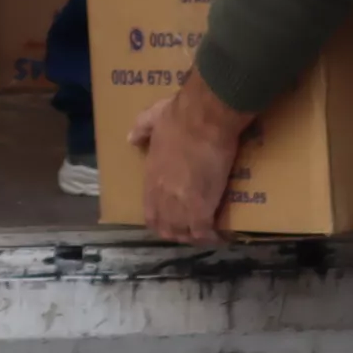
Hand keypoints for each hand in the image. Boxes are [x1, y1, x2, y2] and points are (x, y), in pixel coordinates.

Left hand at [129, 78, 251, 243]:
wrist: (204, 118)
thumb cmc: (180, 115)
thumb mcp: (153, 116)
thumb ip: (141, 128)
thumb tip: (131, 138)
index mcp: (151, 177)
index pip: (150, 211)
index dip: (160, 220)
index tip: (172, 220)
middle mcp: (162, 195)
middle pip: (165, 228)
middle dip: (178, 232)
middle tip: (192, 229)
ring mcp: (180, 204)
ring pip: (183, 234)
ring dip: (194, 236)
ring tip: (207, 233)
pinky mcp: (202, 207)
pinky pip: (203, 232)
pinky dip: (212, 237)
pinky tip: (220, 235)